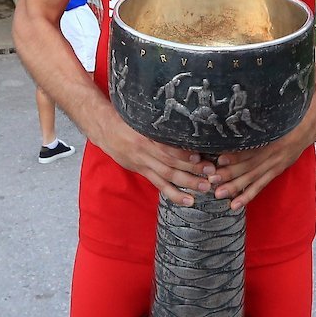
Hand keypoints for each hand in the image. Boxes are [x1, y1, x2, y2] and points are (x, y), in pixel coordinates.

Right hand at [93, 114, 215, 206]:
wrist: (105, 129)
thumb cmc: (126, 119)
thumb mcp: (141, 116)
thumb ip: (159, 122)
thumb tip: (184, 121)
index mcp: (145, 135)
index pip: (166, 147)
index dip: (182, 153)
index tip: (200, 156)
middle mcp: (145, 151)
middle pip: (170, 163)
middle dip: (192, 169)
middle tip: (211, 173)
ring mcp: (143, 163)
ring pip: (167, 176)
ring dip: (187, 183)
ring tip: (204, 187)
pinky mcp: (142, 171)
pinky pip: (159, 185)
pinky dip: (173, 193)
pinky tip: (187, 200)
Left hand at [208, 131, 307, 210]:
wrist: (305, 130)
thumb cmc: (285, 123)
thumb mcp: (272, 121)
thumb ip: (255, 126)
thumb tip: (233, 125)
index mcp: (270, 140)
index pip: (252, 150)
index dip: (236, 155)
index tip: (219, 159)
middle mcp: (272, 155)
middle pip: (250, 166)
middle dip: (230, 173)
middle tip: (213, 179)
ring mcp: (274, 165)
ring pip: (253, 178)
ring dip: (236, 187)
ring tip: (220, 193)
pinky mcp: (275, 172)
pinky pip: (260, 186)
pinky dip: (248, 195)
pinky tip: (236, 203)